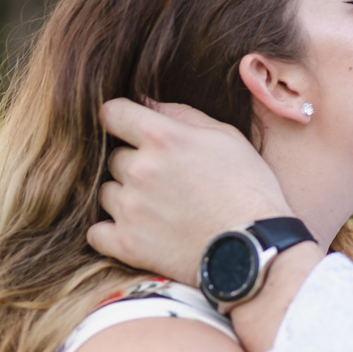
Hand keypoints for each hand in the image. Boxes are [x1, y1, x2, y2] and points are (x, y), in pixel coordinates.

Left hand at [87, 99, 292, 283]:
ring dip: (125, 198)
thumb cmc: (250, 189)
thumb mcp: (227, 138)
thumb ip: (182, 115)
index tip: (129, 130)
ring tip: (159, 210)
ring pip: (106, 193)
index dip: (120, 119)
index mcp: (163, 138)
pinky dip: (111, 232)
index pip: (112, 113)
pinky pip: (96, 233)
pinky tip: (136, 232)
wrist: (256, 249)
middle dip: (134, 165)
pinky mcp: (127, 244)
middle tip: (165, 182)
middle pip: (113, 158)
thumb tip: (146, 102)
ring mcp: (130, 208)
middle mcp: (140, 169)